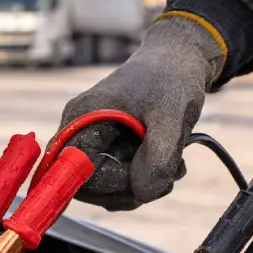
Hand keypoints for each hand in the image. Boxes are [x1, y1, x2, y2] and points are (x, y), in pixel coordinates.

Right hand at [59, 14, 224, 210]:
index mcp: (82, 118)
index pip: (73, 173)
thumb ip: (158, 159)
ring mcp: (92, 139)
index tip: (142, 180)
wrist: (179, 58)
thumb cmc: (172, 77)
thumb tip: (143, 194)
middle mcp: (79, 129)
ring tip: (174, 167)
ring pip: (105, 187)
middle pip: (87, 186)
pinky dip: (144, 179)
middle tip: (166, 179)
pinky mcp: (108, 146)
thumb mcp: (171, 116)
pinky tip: (169, 163)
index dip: (106, 187)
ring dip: (142, 187)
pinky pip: (117, 178)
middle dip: (129, 191)